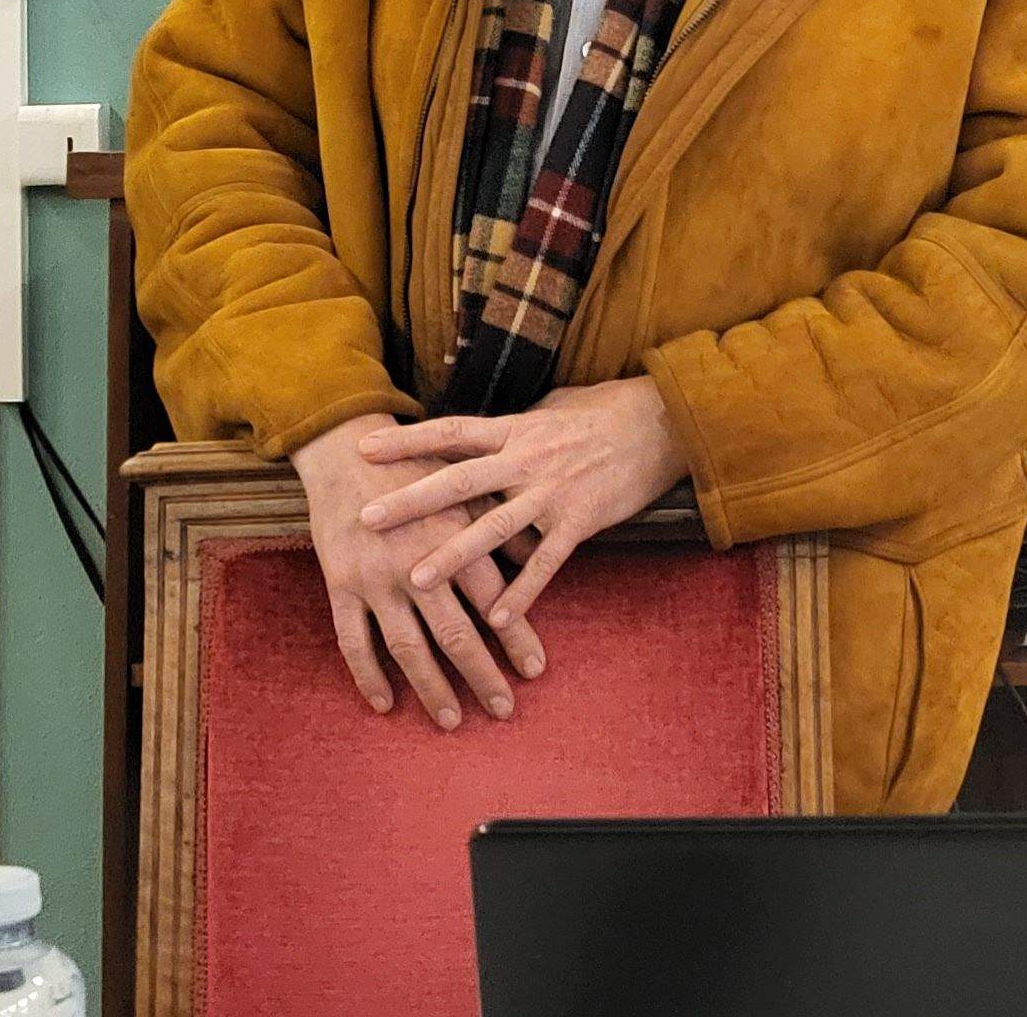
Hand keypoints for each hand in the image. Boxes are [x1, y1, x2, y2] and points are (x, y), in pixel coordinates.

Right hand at [291, 414, 545, 728]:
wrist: (346, 452)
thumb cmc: (416, 471)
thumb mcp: (466, 490)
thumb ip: (501, 525)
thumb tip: (540, 551)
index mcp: (454, 539)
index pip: (495, 601)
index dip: (517, 638)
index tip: (536, 671)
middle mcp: (417, 564)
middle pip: (456, 635)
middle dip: (483, 677)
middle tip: (504, 709)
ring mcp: (375, 579)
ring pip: (407, 647)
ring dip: (431, 688)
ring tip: (451, 719)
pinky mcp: (340, 584)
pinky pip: (353, 641)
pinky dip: (368, 675)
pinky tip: (384, 704)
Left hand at [356, 376, 690, 630]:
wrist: (662, 422)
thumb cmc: (604, 412)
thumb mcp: (551, 408)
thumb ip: (512, 427)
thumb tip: (482, 432)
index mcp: (514, 429)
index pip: (450, 433)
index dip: (407, 441)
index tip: (364, 450)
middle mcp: (526, 459)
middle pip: (458, 480)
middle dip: (410, 500)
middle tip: (367, 518)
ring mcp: (553, 491)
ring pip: (493, 527)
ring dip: (453, 556)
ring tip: (416, 579)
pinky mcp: (581, 521)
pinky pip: (546, 562)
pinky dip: (522, 592)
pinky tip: (497, 618)